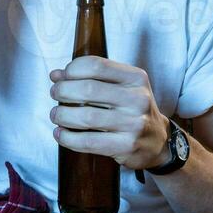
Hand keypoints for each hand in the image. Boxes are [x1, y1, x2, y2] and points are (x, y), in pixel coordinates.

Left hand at [49, 56, 169, 170]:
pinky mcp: (126, 146)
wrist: (158, 142)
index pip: (96, 65)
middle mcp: (137, 98)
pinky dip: (68, 138)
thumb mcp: (120, 87)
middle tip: (55, 94)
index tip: (62, 77)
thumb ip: (90, 78)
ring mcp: (134, 124)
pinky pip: (88, 142)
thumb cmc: (131, 110)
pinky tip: (61, 134)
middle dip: (63, 91)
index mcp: (136, 78)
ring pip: (86, 116)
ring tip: (56, 115)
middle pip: (88, 89)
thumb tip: (56, 75)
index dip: (72, 70)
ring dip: (62, 115)